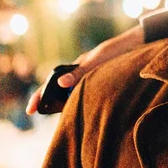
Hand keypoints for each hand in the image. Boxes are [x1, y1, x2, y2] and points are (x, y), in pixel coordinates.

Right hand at [26, 25, 144, 113]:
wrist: (136, 45)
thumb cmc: (115, 51)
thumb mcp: (97, 61)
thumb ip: (80, 72)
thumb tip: (60, 83)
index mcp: (76, 68)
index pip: (51, 83)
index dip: (40, 97)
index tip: (31, 110)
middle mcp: (81, 75)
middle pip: (61, 93)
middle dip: (53, 106)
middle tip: (55, 122)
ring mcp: (91, 79)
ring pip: (74, 96)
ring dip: (70, 106)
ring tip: (69, 121)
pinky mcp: (102, 84)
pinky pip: (88, 96)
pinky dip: (84, 105)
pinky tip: (87, 114)